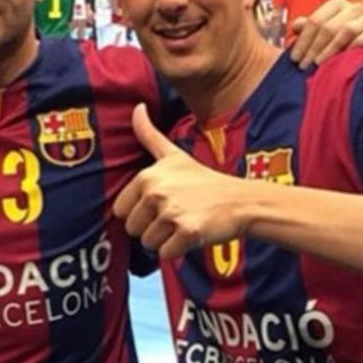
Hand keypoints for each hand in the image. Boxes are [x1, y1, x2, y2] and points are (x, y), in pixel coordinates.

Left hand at [112, 104, 250, 259]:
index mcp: (147, 176)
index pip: (121, 210)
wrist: (240, 200)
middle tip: (175, 216)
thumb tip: (136, 107)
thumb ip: (149, 134)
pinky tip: (192, 234)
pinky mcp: (188, 231)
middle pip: (133, 229)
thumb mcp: (173, 154)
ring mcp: (172, 212)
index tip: (160, 205)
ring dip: (165, 240)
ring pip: (148, 243)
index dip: (139, 213)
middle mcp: (156, 193)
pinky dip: (177, 251)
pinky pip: (165, 254)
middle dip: (152, 229)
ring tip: (184, 223)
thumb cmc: (203, 180)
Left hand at [289, 0, 362, 69]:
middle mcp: (354, 7)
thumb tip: (296, 26)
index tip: (295, 59)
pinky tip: (344, 57)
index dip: (303, 41)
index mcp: (337, 3)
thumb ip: (306, 28)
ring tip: (320, 63)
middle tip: (305, 65)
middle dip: (314, 48)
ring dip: (331, 49)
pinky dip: (355, 45)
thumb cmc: (338, 43)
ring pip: (346, 30)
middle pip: (329, 26)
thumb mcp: (318, 34)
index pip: (315, 20)